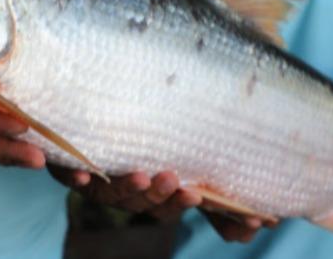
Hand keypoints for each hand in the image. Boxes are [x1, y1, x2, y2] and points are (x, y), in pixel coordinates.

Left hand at [50, 167, 274, 241]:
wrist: (110, 109)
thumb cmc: (163, 145)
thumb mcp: (197, 169)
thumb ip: (225, 197)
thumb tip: (263, 223)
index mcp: (154, 197)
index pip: (169, 207)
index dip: (181, 203)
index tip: (197, 195)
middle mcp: (126, 192)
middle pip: (142, 202)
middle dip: (158, 195)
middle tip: (174, 179)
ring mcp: (98, 181)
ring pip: (112, 192)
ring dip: (128, 187)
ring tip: (143, 176)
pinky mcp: (69, 167)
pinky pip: (70, 175)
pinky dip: (76, 178)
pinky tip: (82, 177)